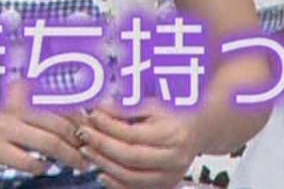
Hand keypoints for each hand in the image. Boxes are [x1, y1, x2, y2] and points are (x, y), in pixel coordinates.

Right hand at [0, 96, 86, 174]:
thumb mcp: (0, 101)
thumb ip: (22, 99)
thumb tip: (49, 98)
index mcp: (18, 96)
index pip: (58, 105)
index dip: (78, 118)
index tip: (89, 128)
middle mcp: (14, 108)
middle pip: (59, 124)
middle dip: (79, 140)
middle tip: (88, 151)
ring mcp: (4, 128)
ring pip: (49, 142)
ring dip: (68, 155)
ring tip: (77, 164)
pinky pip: (28, 161)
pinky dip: (41, 166)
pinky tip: (44, 167)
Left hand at [77, 103, 198, 188]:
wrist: (199, 128)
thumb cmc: (176, 112)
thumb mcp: (155, 104)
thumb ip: (127, 107)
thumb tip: (100, 107)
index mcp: (173, 134)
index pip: (132, 134)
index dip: (108, 126)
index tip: (92, 116)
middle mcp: (174, 159)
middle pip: (130, 157)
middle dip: (102, 146)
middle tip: (84, 135)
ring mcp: (170, 176)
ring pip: (130, 177)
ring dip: (104, 165)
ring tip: (87, 151)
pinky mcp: (165, 185)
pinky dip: (115, 183)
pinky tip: (102, 172)